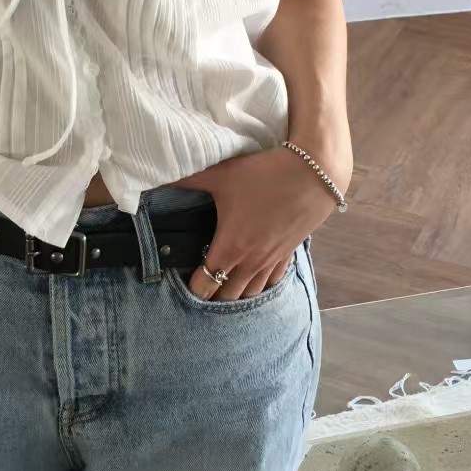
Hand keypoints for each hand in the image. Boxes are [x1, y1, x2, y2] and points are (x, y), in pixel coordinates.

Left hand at [179, 148, 337, 300]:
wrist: (315, 172)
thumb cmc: (265, 174)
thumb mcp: (221, 174)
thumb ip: (187, 179)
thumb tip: (155, 178)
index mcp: (230, 247)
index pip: (205, 285)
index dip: (191, 290)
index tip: (180, 284)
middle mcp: (251, 261)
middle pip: (227, 298)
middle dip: (211, 298)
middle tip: (199, 290)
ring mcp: (272, 260)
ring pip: (251, 294)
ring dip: (236, 296)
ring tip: (222, 291)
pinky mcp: (289, 254)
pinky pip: (273, 283)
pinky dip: (260, 287)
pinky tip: (254, 284)